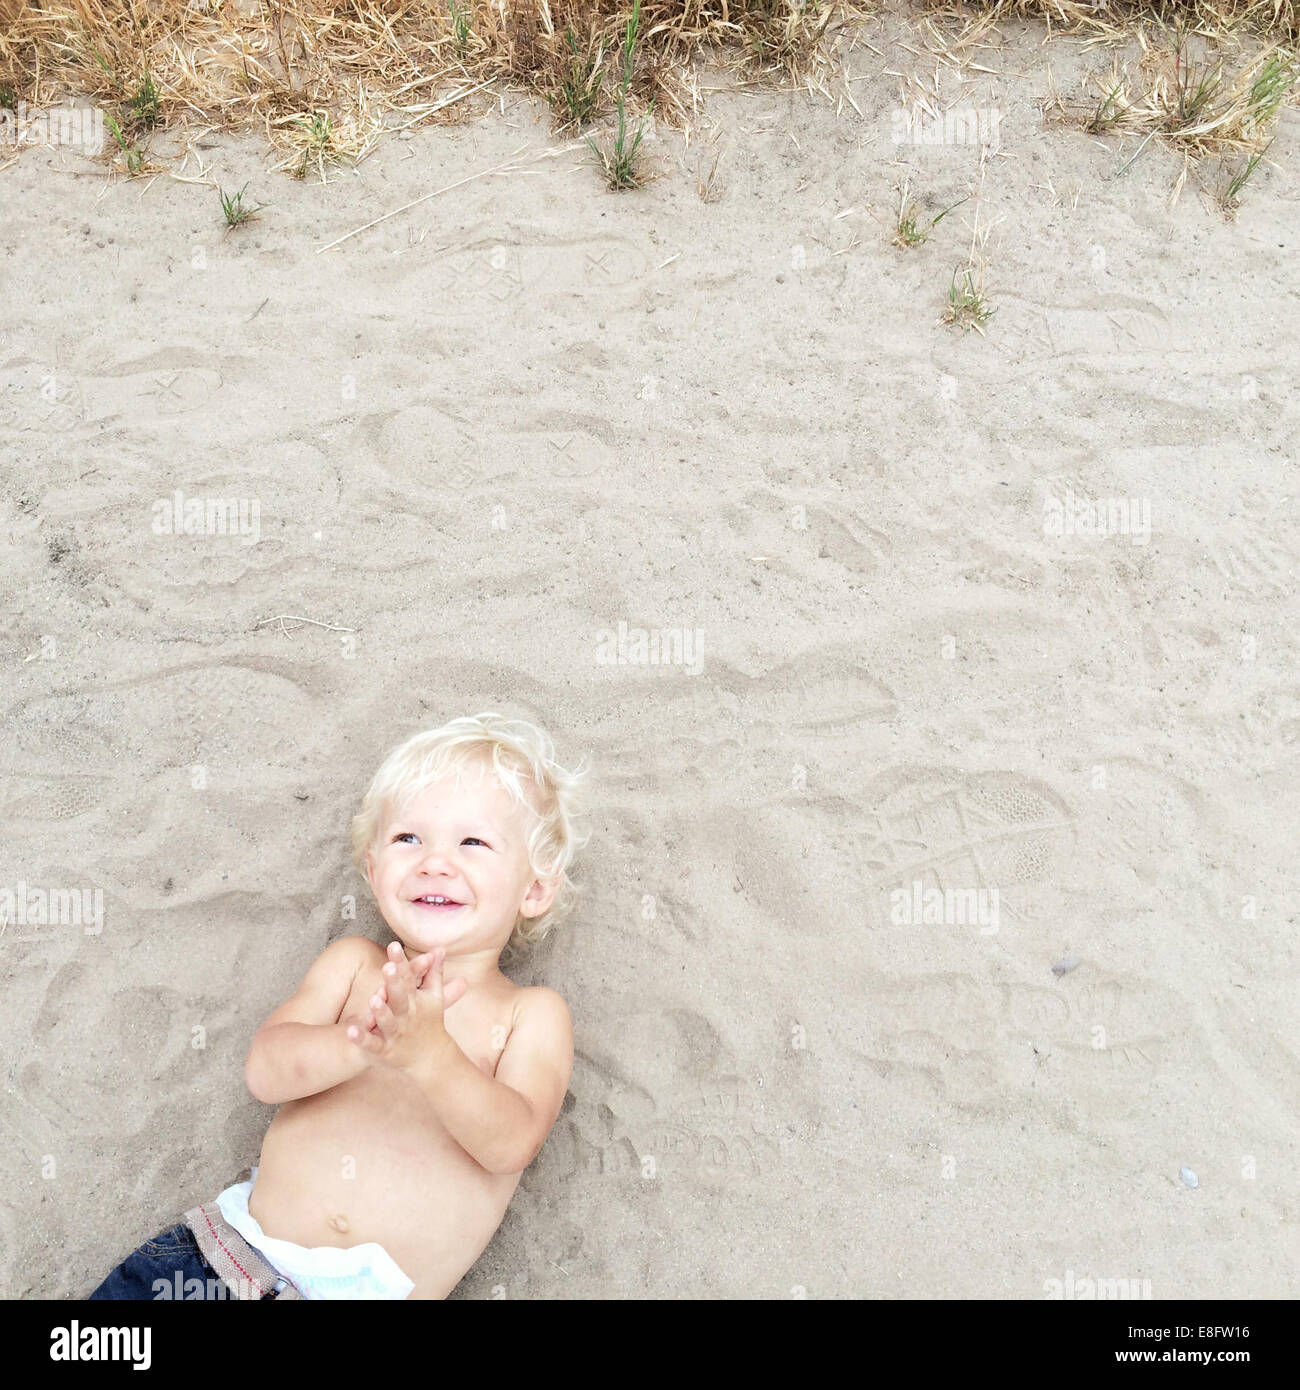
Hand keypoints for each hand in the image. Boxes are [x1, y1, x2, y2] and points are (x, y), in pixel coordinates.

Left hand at [346, 942, 466, 1072]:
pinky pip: (372, 1045)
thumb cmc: (430, 1022)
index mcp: (416, 1001)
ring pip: (387, 1022)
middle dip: (394, 983)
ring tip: (373, 998)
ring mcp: (396, 1034)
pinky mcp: (385, 1051)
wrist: (431, 1060)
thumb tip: (441, 948)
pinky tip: (350, 1030)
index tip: (393, 946)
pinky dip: (362, 1039)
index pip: (409, 978)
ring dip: (381, 1012)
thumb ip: (434, 972)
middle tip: (387, 967)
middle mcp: (407, 1016)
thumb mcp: (435, 997)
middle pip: (400, 998)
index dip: (401, 962)